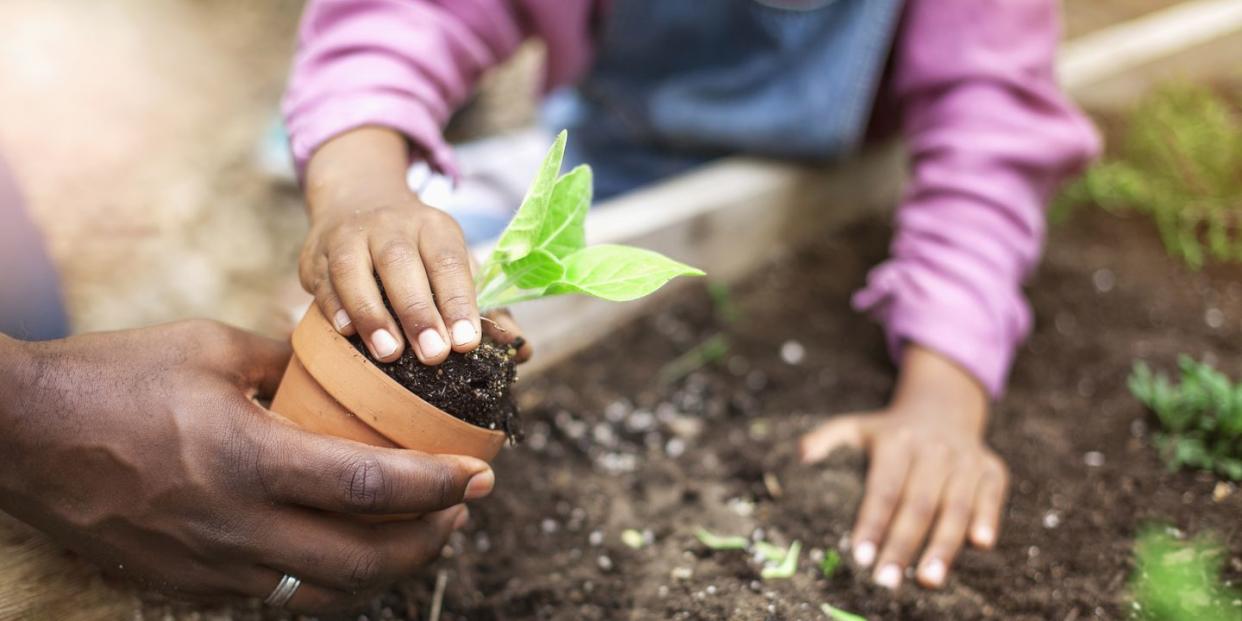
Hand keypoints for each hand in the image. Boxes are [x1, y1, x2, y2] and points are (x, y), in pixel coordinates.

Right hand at [0, 321, 494, 611]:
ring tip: (418, 529)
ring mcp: (211, 567)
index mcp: (248, 460)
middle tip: (462, 507)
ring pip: (326, 590)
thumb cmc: (113, 378)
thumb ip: (286, 362)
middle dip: (430, 539)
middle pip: (364, 561)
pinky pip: (279, 595)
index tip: (480, 473)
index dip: (439, 486)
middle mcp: (236, 528)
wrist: (18, 436)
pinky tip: (345, 546)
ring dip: (385, 567)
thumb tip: (342, 366)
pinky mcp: (188, 585)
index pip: (372, 489)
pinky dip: (329, 577)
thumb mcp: (210, 347)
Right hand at [301, 126, 489, 364]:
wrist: (357, 201)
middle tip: (434, 355)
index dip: (459, 302)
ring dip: (372, 314)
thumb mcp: (454, 264)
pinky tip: (347, 333)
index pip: (449, 262)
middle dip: (418, 312)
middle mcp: (390, 225)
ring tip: (389, 353)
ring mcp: (349, 236)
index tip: (468, 342)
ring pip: (354, 270)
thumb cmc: (418, 251)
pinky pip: (322, 281)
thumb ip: (485, 307)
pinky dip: (334, 307)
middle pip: (401, 264)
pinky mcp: (315, 254)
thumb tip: (520, 348)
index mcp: (434, 227)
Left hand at [799, 345, 1008, 589]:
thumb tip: (802, 456)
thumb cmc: (891, 431)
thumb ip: (827, 438)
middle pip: (917, 504)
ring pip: (954, 506)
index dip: (872, 524)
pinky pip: (991, 495)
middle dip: (902, 546)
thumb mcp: (856, 426)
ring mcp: (965, 459)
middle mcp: (933, 450)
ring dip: (943, 545)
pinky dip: (987, 517)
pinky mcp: (992, 468)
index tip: (860, 557)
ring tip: (928, 580)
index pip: (883, 489)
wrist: (943, 406)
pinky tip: (980, 544)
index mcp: (897, 443)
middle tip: (887, 581)